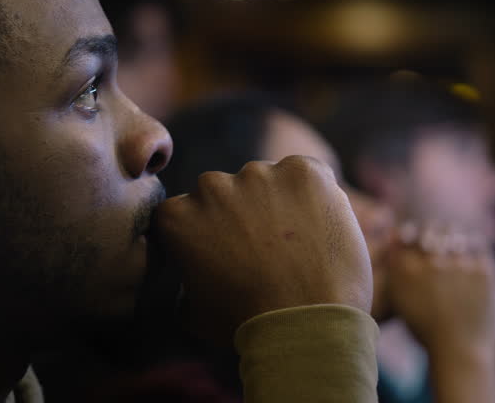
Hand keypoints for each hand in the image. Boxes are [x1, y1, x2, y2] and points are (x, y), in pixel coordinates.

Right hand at [154, 156, 372, 344]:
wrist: (307, 322)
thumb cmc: (248, 323)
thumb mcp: (194, 313)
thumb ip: (184, 283)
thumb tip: (190, 280)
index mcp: (176, 215)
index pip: (184, 211)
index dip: (205, 232)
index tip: (223, 253)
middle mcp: (211, 185)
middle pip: (223, 191)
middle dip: (238, 213)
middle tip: (263, 249)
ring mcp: (257, 173)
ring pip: (264, 181)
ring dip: (274, 202)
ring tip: (296, 244)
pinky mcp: (302, 170)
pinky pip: (305, 175)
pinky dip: (312, 195)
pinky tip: (318, 229)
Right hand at [387, 223, 494, 354]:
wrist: (460, 350)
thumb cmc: (427, 328)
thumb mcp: (401, 299)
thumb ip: (396, 269)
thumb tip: (396, 238)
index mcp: (404, 269)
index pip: (406, 235)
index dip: (410, 234)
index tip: (416, 240)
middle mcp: (428, 263)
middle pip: (429, 230)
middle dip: (432, 233)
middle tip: (436, 238)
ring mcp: (457, 264)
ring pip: (453, 233)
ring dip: (453, 236)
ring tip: (454, 244)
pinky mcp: (483, 269)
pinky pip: (477, 244)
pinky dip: (473, 246)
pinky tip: (471, 252)